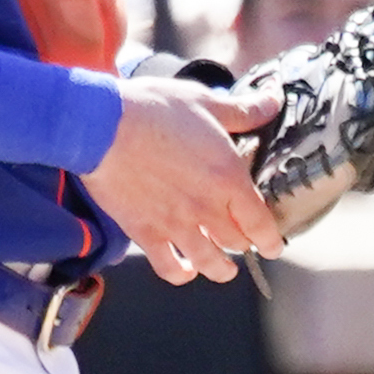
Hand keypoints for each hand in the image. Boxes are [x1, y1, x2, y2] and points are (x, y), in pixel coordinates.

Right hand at [79, 77, 288, 284]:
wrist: (100, 125)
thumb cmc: (152, 109)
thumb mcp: (204, 102)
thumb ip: (243, 110)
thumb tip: (273, 101)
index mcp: (229, 179)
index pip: (263, 225)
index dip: (271, 239)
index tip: (272, 243)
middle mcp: (208, 209)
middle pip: (238, 244)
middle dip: (243, 244)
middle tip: (240, 240)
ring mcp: (177, 224)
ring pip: (211, 265)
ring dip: (220, 268)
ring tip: (220, 266)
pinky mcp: (145, 231)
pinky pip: (170, 268)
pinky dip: (181, 273)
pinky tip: (184, 267)